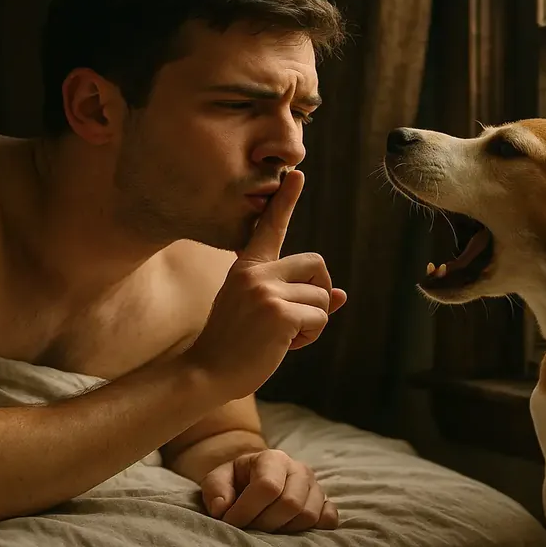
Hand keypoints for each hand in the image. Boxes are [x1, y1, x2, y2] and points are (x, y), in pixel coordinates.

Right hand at [187, 170, 346, 400]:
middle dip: (319, 293)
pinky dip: (310, 335)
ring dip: (313, 322)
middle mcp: (256, 273)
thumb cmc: (234, 345)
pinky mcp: (279, 314)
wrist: (205, 372)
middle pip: (317, 264)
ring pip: (322, 297)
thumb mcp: (261, 312)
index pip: (270, 228)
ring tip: (283, 337)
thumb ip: (296, 298)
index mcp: (247, 267)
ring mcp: (266, 291)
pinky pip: (319, 317)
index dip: (285, 202)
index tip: (297, 174)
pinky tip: (285, 345)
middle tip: (300, 318)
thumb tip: (340, 296)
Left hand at [200, 449, 338, 532]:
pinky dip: (313, 530)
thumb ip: (215, 490)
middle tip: (248, 529)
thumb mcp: (217, 480)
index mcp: (273, 458)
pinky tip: (291, 531)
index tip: (230, 522)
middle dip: (264, 523)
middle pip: (290, 503)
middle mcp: (299, 469)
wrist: (254, 483)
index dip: (247, 510)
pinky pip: (329, 520)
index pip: (267, 486)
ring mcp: (316, 487)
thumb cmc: (236, 482)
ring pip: (308, 515)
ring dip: (284, 531)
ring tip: (266, 531)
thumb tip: (223, 508)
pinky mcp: (326, 504)